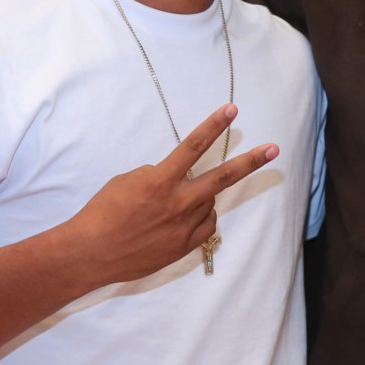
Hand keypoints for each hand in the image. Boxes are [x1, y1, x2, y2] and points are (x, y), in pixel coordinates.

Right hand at [65, 104, 277, 286]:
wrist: (90, 254)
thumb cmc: (103, 213)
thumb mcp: (128, 181)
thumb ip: (159, 176)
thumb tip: (178, 178)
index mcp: (160, 182)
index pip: (192, 146)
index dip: (213, 126)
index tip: (232, 110)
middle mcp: (178, 203)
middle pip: (223, 177)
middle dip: (251, 161)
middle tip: (273, 149)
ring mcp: (184, 227)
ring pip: (209, 201)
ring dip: (200, 195)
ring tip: (171, 204)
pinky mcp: (185, 247)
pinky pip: (206, 224)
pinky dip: (199, 217)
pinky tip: (180, 220)